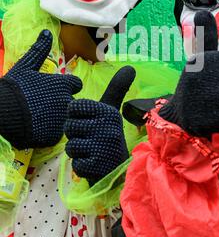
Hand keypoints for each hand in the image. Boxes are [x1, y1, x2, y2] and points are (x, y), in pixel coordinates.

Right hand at [0, 30, 82, 148]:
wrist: (0, 114)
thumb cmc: (13, 88)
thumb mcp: (25, 66)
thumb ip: (39, 50)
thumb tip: (46, 31)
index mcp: (63, 84)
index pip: (76, 84)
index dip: (66, 87)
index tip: (53, 90)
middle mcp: (66, 102)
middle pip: (71, 102)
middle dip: (60, 103)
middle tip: (41, 105)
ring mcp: (61, 120)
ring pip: (64, 119)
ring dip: (55, 118)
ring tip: (37, 117)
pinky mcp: (54, 136)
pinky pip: (56, 134)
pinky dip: (47, 132)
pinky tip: (35, 128)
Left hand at [65, 66, 135, 185]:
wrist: (121, 170)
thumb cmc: (109, 137)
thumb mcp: (112, 112)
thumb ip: (116, 89)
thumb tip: (131, 66)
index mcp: (108, 111)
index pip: (73, 107)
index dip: (76, 117)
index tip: (89, 123)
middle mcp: (106, 126)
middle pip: (69, 127)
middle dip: (75, 136)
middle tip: (91, 141)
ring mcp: (102, 146)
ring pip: (70, 146)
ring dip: (78, 152)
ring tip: (92, 152)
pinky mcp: (97, 165)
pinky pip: (75, 164)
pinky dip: (81, 166)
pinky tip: (94, 164)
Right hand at [159, 11, 218, 136]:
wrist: (177, 119)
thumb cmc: (193, 89)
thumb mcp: (199, 59)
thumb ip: (205, 36)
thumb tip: (202, 11)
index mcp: (210, 58)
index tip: (211, 82)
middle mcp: (213, 75)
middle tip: (212, 98)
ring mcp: (218, 96)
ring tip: (215, 110)